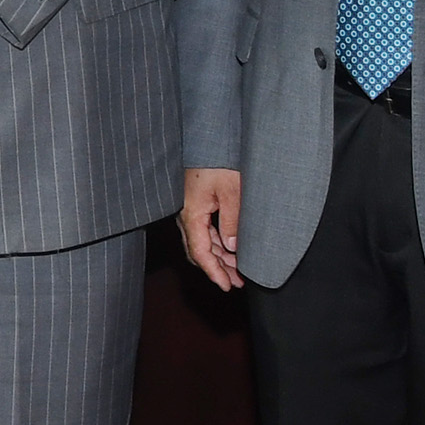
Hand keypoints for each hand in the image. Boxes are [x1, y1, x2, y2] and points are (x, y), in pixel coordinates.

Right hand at [181, 167, 244, 292]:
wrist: (207, 137)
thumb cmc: (217, 159)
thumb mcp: (231, 190)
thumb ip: (231, 220)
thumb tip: (232, 246)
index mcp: (191, 214)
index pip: (200, 253)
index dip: (214, 272)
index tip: (227, 286)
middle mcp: (186, 215)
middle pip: (201, 251)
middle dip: (219, 269)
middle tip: (237, 282)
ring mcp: (190, 209)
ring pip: (203, 241)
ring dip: (220, 257)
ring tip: (238, 269)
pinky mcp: (196, 202)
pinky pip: (204, 229)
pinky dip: (218, 242)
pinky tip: (231, 247)